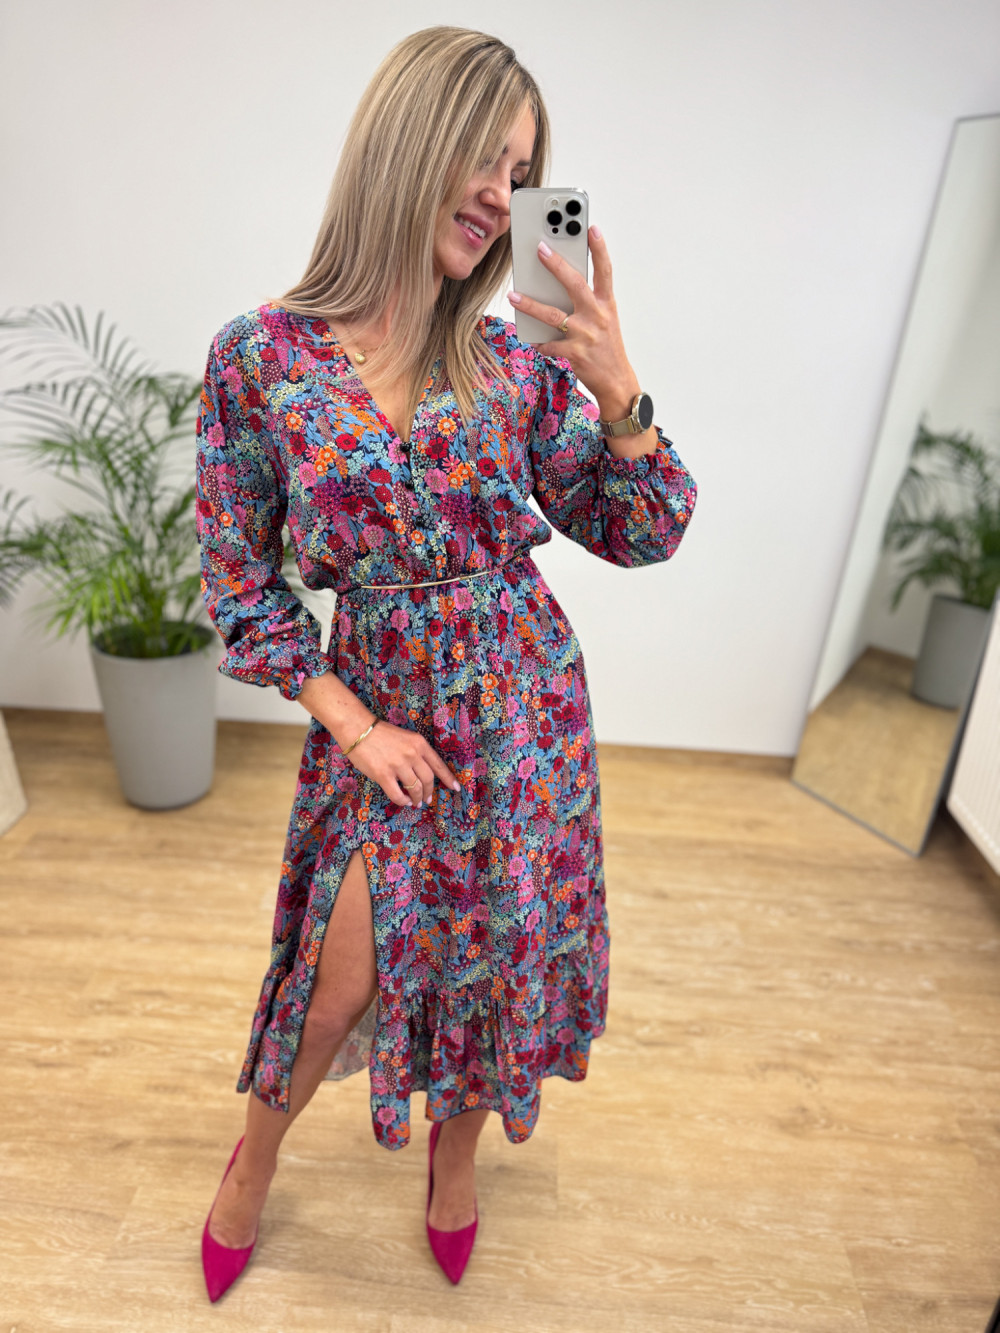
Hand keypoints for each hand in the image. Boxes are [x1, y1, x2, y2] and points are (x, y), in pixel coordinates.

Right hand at [297, 671, 460, 807]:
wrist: (358, 729)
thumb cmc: (380, 733)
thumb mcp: (406, 738)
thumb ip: (415, 754)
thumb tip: (421, 775)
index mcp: (419, 744)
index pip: (439, 764)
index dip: (448, 778)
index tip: (455, 788)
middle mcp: (412, 755)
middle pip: (428, 779)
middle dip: (430, 792)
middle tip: (428, 799)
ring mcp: (398, 765)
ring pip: (415, 789)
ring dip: (417, 799)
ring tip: (416, 803)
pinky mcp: (383, 775)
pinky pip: (397, 794)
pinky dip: (403, 801)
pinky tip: (404, 801)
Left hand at [508, 226, 640, 420]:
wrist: (617, 382)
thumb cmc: (608, 348)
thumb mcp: (606, 320)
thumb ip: (588, 302)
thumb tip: (560, 285)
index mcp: (607, 304)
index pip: (605, 271)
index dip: (599, 248)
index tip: (591, 227)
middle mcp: (597, 316)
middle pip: (575, 284)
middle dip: (556, 265)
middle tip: (540, 249)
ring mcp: (585, 335)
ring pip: (553, 315)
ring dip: (530, 304)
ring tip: (514, 295)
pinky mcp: (574, 353)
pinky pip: (549, 344)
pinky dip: (538, 341)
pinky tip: (529, 337)